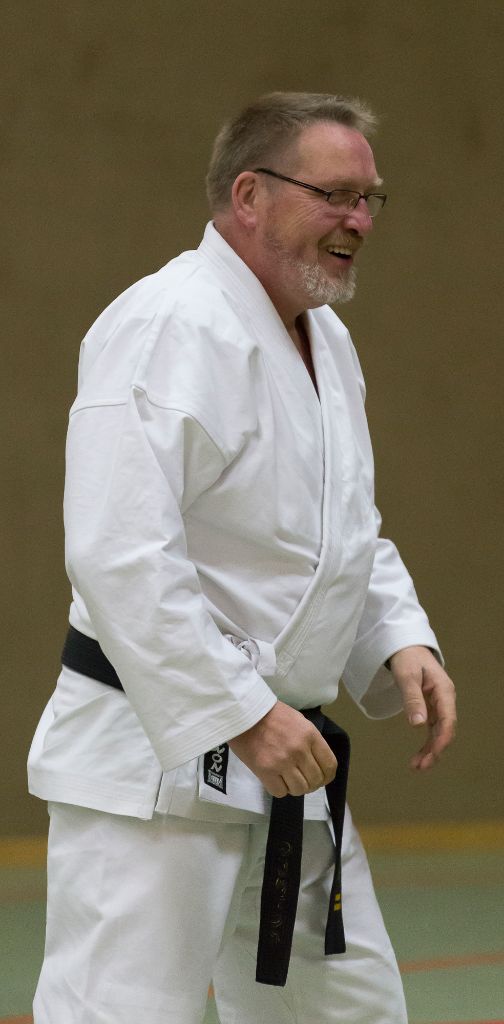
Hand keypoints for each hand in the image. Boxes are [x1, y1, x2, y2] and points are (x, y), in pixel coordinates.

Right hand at [228, 701, 336, 797]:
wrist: (245, 714)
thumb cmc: (272, 715)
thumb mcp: (299, 721)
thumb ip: (310, 741)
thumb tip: (316, 763)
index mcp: (310, 735)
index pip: (330, 765)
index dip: (327, 776)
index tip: (321, 779)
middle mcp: (299, 750)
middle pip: (315, 780)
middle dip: (311, 784)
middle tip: (302, 780)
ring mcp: (282, 762)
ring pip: (299, 789)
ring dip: (295, 788)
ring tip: (288, 780)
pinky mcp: (265, 771)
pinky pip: (280, 792)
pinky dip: (279, 789)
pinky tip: (275, 779)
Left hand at [389, 645, 456, 770]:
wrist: (405, 645)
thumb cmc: (407, 657)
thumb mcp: (407, 676)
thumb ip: (412, 699)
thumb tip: (418, 725)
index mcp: (444, 691)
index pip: (448, 721)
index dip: (441, 741)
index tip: (431, 756)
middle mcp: (445, 699)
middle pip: (445, 730)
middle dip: (434, 750)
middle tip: (419, 767)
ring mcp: (439, 703)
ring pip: (439, 731)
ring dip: (430, 749)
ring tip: (417, 766)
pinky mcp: (431, 706)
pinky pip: (432, 727)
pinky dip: (427, 741)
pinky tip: (420, 754)